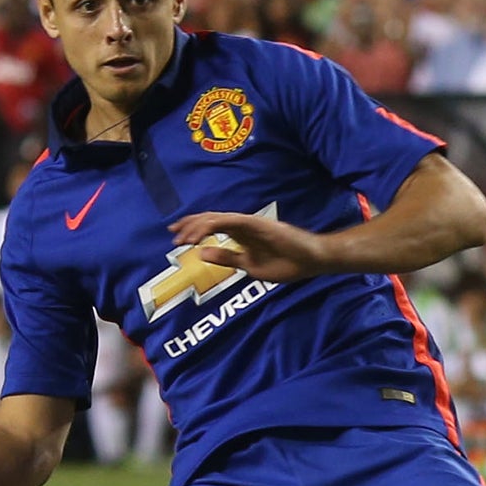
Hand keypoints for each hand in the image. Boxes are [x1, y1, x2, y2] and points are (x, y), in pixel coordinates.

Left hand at [166, 213, 332, 282]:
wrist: (312, 261)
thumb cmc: (287, 264)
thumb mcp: (250, 266)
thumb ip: (227, 258)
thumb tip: (203, 253)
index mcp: (242, 235)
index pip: (213, 227)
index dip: (194, 230)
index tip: (177, 238)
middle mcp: (243, 225)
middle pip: (210, 219)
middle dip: (189, 225)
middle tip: (173, 234)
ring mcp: (249, 223)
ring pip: (216, 218)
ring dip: (197, 226)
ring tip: (182, 237)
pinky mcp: (256, 223)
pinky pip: (229, 221)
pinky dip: (212, 226)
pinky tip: (200, 235)